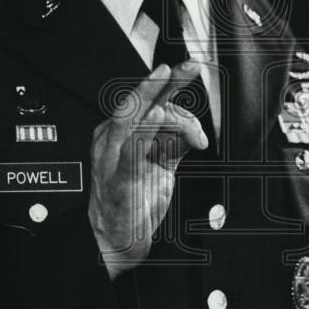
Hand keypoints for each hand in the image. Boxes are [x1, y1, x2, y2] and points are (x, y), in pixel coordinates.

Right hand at [88, 62, 208, 279]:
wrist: (113, 241)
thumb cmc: (134, 201)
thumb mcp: (160, 164)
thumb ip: (175, 143)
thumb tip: (196, 131)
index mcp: (120, 133)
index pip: (147, 101)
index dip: (169, 84)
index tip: (190, 69)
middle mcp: (113, 140)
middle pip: (138, 102)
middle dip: (164, 82)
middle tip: (187, 67)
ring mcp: (113, 159)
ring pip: (135, 121)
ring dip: (167, 116)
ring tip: (190, 130)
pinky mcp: (120, 180)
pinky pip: (131, 154)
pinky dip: (144, 136)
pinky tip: (157, 121)